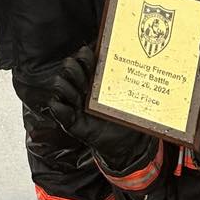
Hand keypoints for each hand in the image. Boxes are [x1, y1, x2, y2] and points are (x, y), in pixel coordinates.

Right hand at [47, 45, 144, 164]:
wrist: (128, 144)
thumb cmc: (128, 115)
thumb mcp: (131, 94)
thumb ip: (132, 78)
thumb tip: (144, 57)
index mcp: (96, 76)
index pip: (83, 55)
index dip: (85, 55)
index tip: (92, 59)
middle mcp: (83, 86)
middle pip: (67, 66)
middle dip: (75, 70)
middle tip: (87, 84)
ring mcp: (74, 102)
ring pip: (59, 83)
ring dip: (68, 88)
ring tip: (80, 97)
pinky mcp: (70, 120)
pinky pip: (56, 107)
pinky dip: (61, 107)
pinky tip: (74, 110)